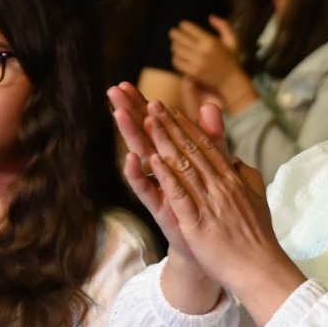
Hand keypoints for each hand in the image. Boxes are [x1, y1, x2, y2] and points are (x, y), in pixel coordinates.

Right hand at [109, 81, 209, 280]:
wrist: (213, 243)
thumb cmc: (209, 203)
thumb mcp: (214, 164)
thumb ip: (212, 136)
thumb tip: (210, 106)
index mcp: (174, 157)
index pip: (155, 125)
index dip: (142, 105)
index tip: (127, 83)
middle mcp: (162, 170)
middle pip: (143, 135)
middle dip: (129, 112)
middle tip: (113, 90)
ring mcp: (160, 188)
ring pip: (142, 157)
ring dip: (130, 136)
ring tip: (118, 114)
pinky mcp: (162, 207)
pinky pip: (146, 189)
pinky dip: (139, 175)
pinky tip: (131, 159)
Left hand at [130, 92, 305, 323]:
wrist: (260, 268)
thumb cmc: (257, 237)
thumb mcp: (255, 198)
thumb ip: (243, 176)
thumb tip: (235, 160)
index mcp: (233, 179)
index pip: (206, 147)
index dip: (186, 126)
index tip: (170, 109)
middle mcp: (221, 185)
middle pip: (192, 149)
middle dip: (170, 125)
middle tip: (152, 103)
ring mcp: (210, 203)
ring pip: (184, 166)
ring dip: (164, 142)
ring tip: (147, 120)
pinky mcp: (198, 222)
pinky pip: (180, 195)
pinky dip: (166, 177)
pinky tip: (152, 160)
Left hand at [169, 17, 253, 109]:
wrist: (230, 81)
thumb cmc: (231, 60)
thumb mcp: (233, 40)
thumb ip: (223, 26)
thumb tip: (210, 17)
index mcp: (210, 41)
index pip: (189, 28)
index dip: (183, 25)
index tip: (182, 26)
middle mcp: (201, 50)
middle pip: (179, 37)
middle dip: (174, 33)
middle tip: (173, 33)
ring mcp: (195, 62)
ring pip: (176, 49)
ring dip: (174, 45)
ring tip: (176, 44)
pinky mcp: (192, 72)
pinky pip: (176, 61)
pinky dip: (175, 58)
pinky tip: (179, 56)